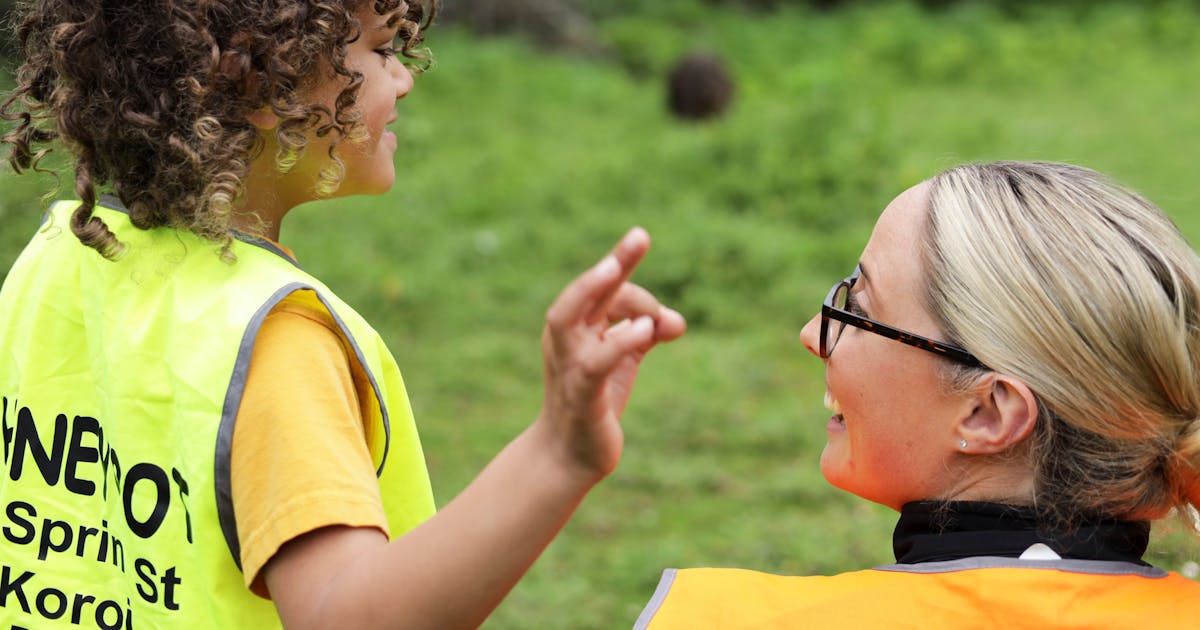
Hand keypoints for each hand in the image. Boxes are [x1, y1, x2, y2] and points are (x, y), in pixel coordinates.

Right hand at [538, 227, 685, 481]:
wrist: (570, 455)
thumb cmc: (596, 400)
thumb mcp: (624, 359)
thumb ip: (648, 332)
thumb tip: (677, 321)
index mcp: (575, 325)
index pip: (604, 289)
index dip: (633, 282)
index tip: (656, 282)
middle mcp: (564, 339)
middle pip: (583, 291)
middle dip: (613, 262)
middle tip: (641, 236)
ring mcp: (567, 365)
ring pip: (567, 318)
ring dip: (590, 290)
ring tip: (616, 268)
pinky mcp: (580, 395)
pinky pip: (593, 363)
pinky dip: (617, 343)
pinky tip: (644, 331)